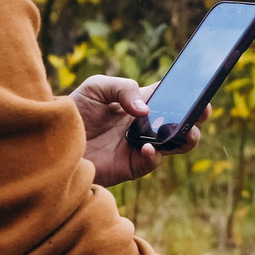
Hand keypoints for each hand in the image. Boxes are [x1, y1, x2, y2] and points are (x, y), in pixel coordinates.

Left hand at [70, 75, 197, 187]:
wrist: (50, 140)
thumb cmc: (73, 110)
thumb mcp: (97, 87)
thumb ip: (123, 89)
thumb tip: (145, 110)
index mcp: (139, 103)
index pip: (170, 98)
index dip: (187, 95)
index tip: (200, 91)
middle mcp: (144, 126)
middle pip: (180, 123)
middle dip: (196, 117)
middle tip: (203, 111)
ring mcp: (140, 147)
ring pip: (175, 145)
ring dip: (186, 138)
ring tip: (187, 131)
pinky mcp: (131, 166)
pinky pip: (151, 161)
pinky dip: (154, 154)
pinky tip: (147, 146)